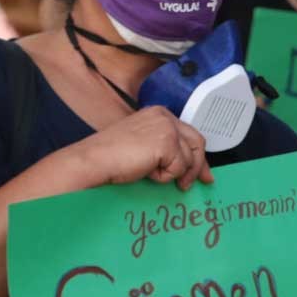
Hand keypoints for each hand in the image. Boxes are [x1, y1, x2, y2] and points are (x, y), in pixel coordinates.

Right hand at [83, 106, 211, 191]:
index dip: (197, 155)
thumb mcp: (144, 145)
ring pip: (188, 159)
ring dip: (173, 173)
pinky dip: (164, 176)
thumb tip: (189, 165)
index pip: (189, 134)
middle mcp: (165, 117)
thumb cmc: (111, 156)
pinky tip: (145, 170)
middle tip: (198, 182)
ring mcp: (167, 129)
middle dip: (198, 166)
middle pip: (197, 143)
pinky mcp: (167, 143)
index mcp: (158, 114)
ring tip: (149, 172)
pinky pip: (179, 168)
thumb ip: (166, 147)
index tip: (202, 172)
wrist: (94, 160)